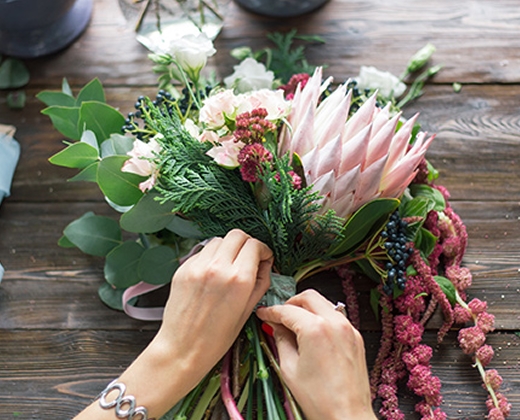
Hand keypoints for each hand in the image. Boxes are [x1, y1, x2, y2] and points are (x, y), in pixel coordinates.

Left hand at [75, 229, 272, 418]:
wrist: (182, 349)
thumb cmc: (217, 338)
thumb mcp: (248, 311)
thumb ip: (260, 282)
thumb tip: (265, 264)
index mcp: (239, 279)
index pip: (255, 245)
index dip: (263, 250)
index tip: (263, 258)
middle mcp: (218, 267)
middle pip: (238, 235)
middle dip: (247, 243)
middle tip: (249, 257)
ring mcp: (198, 266)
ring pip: (219, 240)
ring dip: (228, 248)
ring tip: (229, 266)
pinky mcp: (183, 269)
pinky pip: (203, 252)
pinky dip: (212, 257)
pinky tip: (212, 274)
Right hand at [257, 289, 375, 419]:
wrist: (348, 416)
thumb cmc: (320, 399)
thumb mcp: (290, 369)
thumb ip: (281, 341)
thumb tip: (276, 327)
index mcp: (316, 329)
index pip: (287, 311)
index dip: (271, 311)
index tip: (263, 314)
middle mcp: (335, 323)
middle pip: (308, 297)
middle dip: (291, 303)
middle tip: (279, 316)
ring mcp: (348, 329)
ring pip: (324, 303)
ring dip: (307, 309)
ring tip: (295, 325)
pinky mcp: (355, 337)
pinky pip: (335, 317)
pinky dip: (321, 318)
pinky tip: (312, 333)